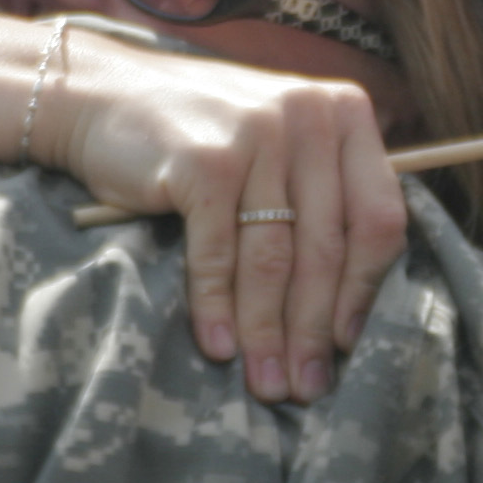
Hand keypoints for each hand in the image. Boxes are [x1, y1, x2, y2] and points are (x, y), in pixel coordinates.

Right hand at [46, 34, 408, 403]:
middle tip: (305, 387)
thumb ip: (323, 195)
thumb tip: (351, 307)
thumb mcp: (280, 142)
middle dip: (314, 330)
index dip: (365, 290)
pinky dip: (218, 308)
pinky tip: (221, 349)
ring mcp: (257, 135)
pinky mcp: (204, 162)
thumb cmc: (203, 132)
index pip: (377, 217)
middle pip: (326, 248)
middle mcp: (309, 117)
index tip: (348, 344)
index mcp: (344, 112)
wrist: (105, 94)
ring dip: (270, 333)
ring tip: (267, 383)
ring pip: (274, 259)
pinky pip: (219, 254)